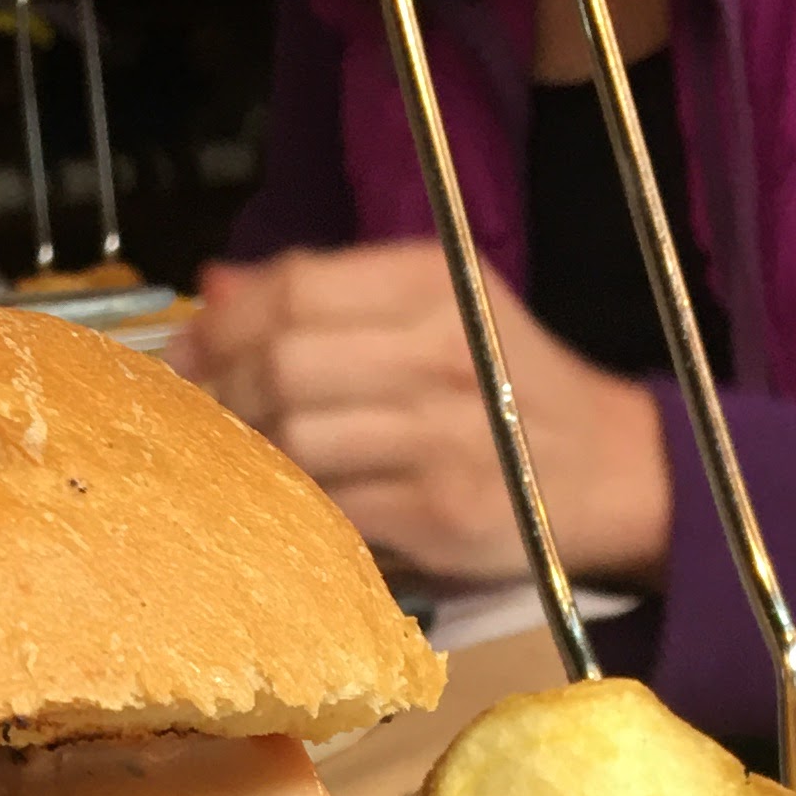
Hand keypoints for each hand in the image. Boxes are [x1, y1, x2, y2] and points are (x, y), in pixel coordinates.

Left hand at [172, 240, 670, 583]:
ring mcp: (440, 435)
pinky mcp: (437, 511)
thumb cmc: (506, 386)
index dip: (222, 324)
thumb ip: (326, 297)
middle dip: (223, 393)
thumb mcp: (436, 310)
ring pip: (297, 437)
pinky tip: (279, 501)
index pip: (295, 289)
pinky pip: (329, 504)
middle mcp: (438, 350)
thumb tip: (211, 288)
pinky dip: (290, 503)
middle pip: (284, 363)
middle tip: (201, 417)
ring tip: (235, 458)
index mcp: (432, 284)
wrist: (610, 469)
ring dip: (248, 452)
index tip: (185, 352)